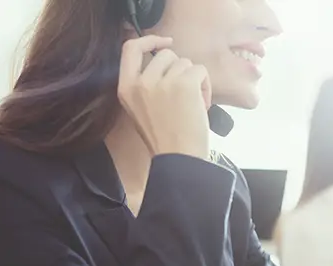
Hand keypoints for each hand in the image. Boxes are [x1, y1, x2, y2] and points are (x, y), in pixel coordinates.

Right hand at [117, 35, 211, 159]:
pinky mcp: (184, 84)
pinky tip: (202, 105)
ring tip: (194, 104)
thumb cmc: (167, 140)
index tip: (165, 43)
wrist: (179, 159)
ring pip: (185, 63)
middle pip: (165, 55)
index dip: (148, 40)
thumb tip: (165, 63)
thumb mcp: (142, 110)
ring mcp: (162, 82)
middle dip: (180, 70)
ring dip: (194, 80)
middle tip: (185, 94)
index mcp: (126, 88)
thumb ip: (146, 86)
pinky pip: (200, 70)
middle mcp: (141, 82)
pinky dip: (206, 85)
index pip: (130, 48)